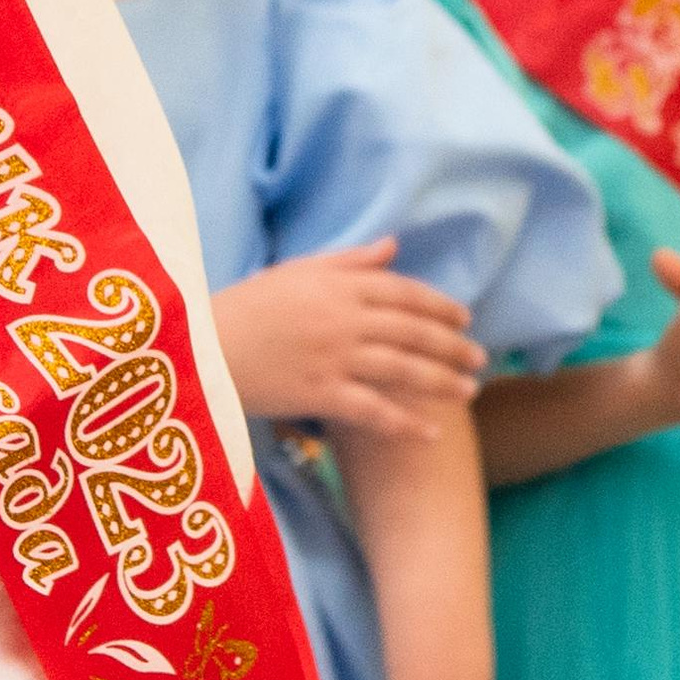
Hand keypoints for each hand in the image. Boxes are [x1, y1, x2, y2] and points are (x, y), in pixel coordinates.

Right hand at [212, 237, 484, 434]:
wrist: (198, 346)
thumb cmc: (243, 305)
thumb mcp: (295, 272)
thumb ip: (348, 261)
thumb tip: (393, 247)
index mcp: (336, 284)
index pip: (402, 291)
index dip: (438, 305)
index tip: (464, 317)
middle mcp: (342, 318)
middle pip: (411, 331)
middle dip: (451, 345)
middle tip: (480, 358)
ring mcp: (333, 356)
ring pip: (401, 368)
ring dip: (440, 381)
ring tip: (469, 392)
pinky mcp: (319, 393)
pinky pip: (373, 410)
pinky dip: (404, 422)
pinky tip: (430, 433)